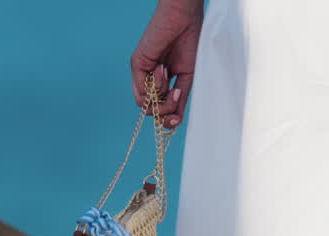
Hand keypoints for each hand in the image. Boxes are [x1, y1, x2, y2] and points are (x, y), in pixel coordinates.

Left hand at [130, 1, 203, 127]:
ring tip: (171, 79)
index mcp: (164, 81)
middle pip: (151, 109)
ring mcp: (142, 72)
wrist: (185, 21)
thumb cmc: (191, 45)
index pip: (161, 108)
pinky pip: (141, 90)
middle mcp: (150, 78)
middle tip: (176, 94)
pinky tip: (163, 70)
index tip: (176, 121)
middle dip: (166, 110)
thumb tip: (172, 120)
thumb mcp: (188, 79)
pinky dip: (155, 86)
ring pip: (145, 104)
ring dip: (161, 98)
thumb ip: (178, 99)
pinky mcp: (137, 64)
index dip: (167, 119)